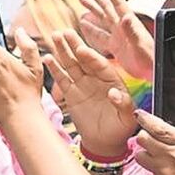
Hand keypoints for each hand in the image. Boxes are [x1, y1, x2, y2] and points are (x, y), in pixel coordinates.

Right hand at [44, 29, 136, 156]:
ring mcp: (83, 84)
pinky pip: (62, 79)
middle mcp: (97, 79)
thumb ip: (123, 103)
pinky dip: (54, 68)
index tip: (82, 50)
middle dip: (74, 45)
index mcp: (113, 80)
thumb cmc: (120, 128)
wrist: (105, 142)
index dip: (91, 57)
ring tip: (54, 37)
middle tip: (65, 33)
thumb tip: (114, 93)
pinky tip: (47, 57)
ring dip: (63, 51)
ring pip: (71, 64)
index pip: (100, 65)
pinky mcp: (71, 93)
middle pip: (84, 59)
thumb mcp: (127, 117)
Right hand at [78, 0, 154, 81]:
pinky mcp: (116, 47)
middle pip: (106, 7)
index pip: (116, 3)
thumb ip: (132, 31)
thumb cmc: (150, 60)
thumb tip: (125, 17)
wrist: (153, 72)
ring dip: (93, 8)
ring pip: (102, 18)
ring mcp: (118, 37)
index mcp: (128, 24)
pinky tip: (85, 24)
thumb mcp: (141, 45)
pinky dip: (91, 28)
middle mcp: (122, 27)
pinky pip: (100, 35)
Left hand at [134, 110, 174, 174]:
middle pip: (142, 138)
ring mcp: (163, 171)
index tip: (140, 115)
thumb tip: (168, 128)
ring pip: (140, 155)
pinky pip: (149, 172)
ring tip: (157, 157)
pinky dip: (155, 171)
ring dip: (146, 154)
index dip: (145, 118)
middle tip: (151, 139)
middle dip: (145, 136)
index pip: (157, 126)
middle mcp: (173, 155)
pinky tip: (167, 174)